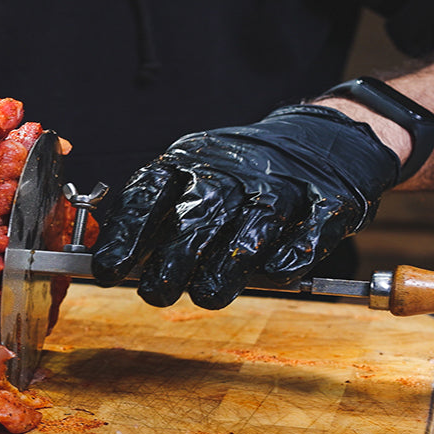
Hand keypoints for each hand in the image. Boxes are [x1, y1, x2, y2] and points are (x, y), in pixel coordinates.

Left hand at [90, 104, 400, 308]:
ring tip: (206, 294)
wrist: (320, 138)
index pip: (148, 196)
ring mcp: (282, 188)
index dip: (125, 238)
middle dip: (169, 267)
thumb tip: (111, 260)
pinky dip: (284, 264)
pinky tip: (268, 274)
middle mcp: (233, 173)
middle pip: (195, 224)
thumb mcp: (188, 173)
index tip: (106, 271)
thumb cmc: (238, 171)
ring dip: (222, 276)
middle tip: (154, 293)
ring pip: (246, 241)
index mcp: (190, 161)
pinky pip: (302, 244)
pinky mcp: (328, 204)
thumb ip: (154, 212)